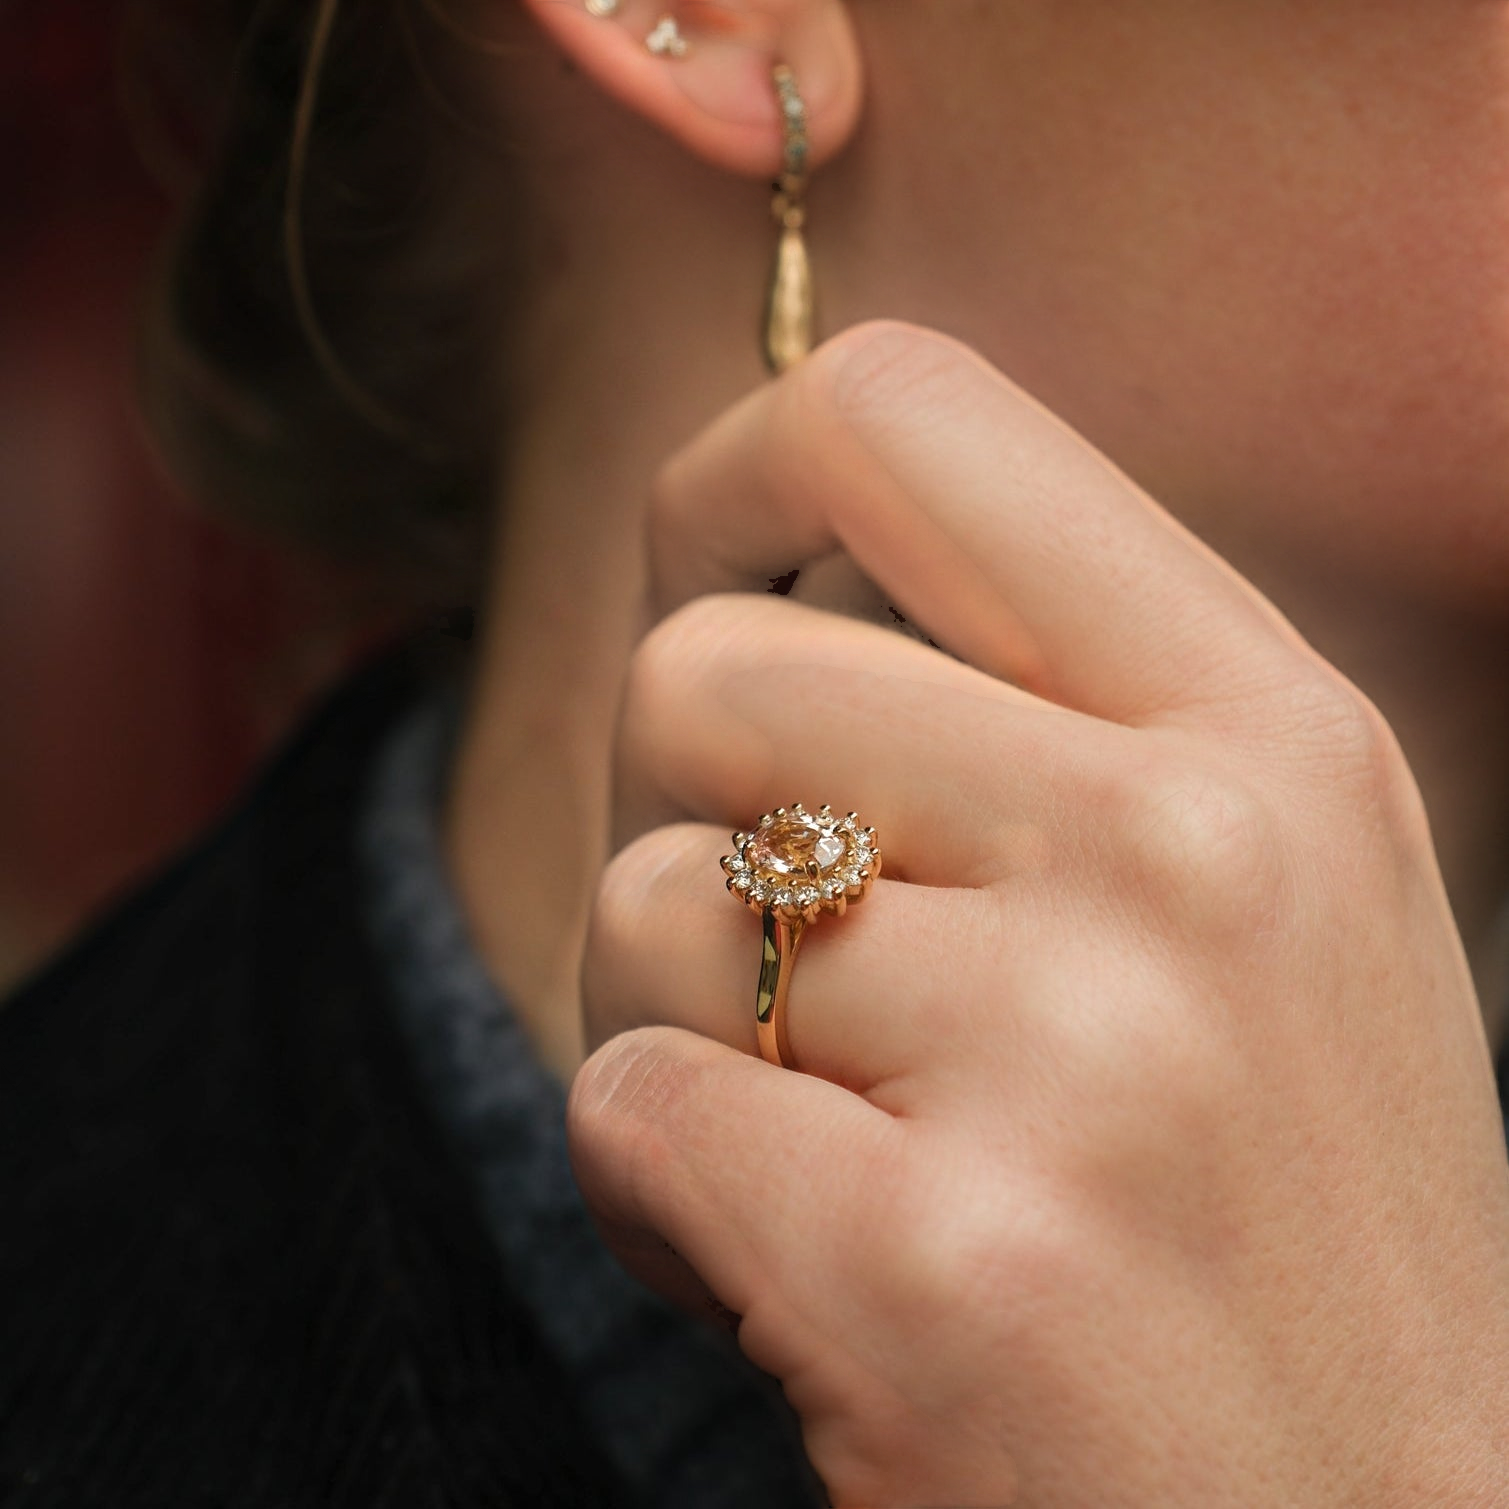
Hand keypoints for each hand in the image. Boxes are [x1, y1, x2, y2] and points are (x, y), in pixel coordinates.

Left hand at [567, 322, 1508, 1505]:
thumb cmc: (1261, 1221)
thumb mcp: (1238, 907)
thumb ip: (1030, 720)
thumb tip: (756, 581)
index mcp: (1264, 728)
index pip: (902, 417)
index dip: (728, 476)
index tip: (701, 583)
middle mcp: (1192, 851)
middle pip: (702, 678)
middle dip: (676, 827)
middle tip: (775, 975)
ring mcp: (1085, 1056)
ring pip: (644, 905)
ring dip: (668, 1031)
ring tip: (820, 1144)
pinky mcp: (948, 1262)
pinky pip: (626, 1104)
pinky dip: (648, 1193)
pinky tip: (784, 1270)